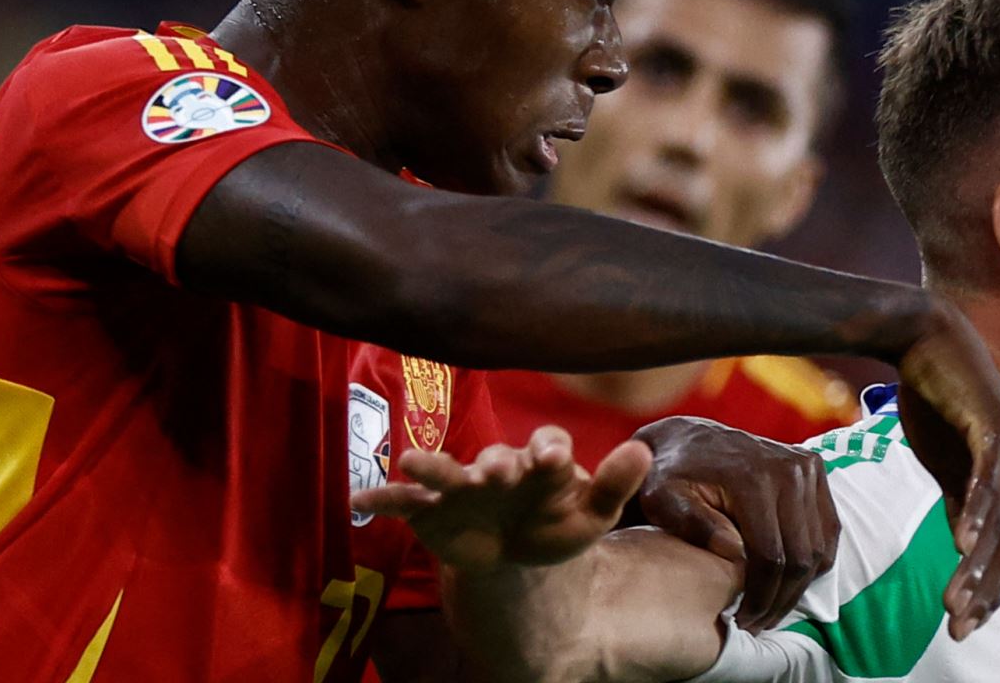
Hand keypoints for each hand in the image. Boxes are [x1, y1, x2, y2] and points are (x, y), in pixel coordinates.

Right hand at [352, 425, 651, 571]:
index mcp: (541, 461)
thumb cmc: (555, 525)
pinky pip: (403, 503)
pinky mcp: (431, 511)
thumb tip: (643, 450)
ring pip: (445, 471)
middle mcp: (499, 464)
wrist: (515, 555)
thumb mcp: (591, 515)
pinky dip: (380, 500)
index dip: (549, 450)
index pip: (547, 445)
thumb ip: (614, 485)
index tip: (552, 459)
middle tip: (495, 474)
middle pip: (495, 457)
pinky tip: (357, 501)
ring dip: (432, 467)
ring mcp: (461, 486)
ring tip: (412, 464)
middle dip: (494, 465)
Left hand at [632, 416, 838, 633]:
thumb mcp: (662, 501)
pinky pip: (828, 529)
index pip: (771, 556)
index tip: (744, 623)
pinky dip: (813, 561)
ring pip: (819, 548)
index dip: (761, 598)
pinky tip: (786, 580)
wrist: (684, 440)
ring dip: (800, 586)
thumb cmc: (667, 478)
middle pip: (802, 557)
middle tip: (759, 624)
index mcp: (752, 477)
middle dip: (782, 600)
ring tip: (770, 607)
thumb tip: (734, 552)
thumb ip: (693, 525)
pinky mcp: (814, 468)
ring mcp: (806, 466)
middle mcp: (788, 468)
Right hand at [894, 298, 999, 640]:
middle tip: (958, 626)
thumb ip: (960, 501)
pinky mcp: (994, 425)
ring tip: (953, 600)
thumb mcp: (946, 463)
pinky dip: (976, 513)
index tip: (965, 624)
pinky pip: (989, 479)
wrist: (924, 339)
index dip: (994, 590)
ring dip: (978, 565)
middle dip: (987, 591)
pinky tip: (960, 543)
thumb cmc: (934, 398)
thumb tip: (965, 546)